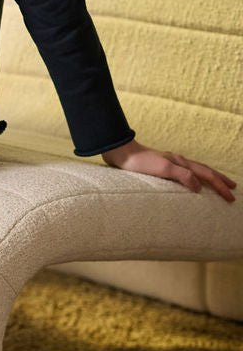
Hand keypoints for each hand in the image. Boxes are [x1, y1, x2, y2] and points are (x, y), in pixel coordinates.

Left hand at [101, 138, 236, 201]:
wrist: (120, 152)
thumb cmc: (139, 162)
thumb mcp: (163, 170)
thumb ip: (182, 177)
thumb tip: (200, 187)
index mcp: (181, 163)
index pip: (207, 175)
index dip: (220, 186)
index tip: (231, 198)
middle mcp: (178, 161)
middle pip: (205, 171)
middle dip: (220, 180)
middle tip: (233, 188)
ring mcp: (170, 163)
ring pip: (196, 170)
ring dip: (209, 178)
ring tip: (216, 184)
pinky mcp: (160, 167)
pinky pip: (184, 173)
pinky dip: (194, 178)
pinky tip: (189, 182)